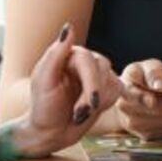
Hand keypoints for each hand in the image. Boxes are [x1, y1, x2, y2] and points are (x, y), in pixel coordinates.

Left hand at [16, 24, 122, 155]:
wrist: (51, 133)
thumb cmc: (43, 108)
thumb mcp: (43, 82)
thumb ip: (55, 54)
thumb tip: (69, 27)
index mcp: (68, 55)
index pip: (88, 61)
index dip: (90, 83)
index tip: (90, 104)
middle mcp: (85, 61)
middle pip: (103, 71)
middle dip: (91, 96)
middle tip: (78, 114)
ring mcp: (98, 74)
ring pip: (112, 81)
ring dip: (98, 102)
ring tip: (80, 114)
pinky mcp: (107, 86)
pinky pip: (118, 90)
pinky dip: (106, 103)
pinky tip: (91, 109)